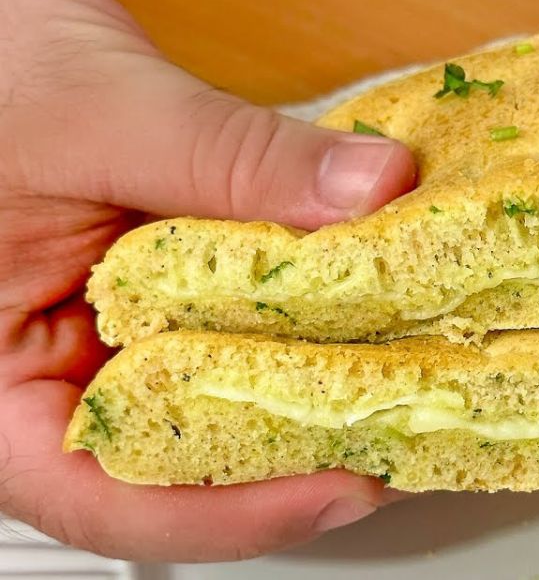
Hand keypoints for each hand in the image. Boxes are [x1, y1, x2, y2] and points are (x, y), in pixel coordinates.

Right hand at [0, 0, 414, 560]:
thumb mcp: (103, 115)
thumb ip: (234, 161)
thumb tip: (373, 191)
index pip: (107, 496)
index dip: (234, 511)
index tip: (345, 481)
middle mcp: (49, 376)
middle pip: (180, 463)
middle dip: (296, 455)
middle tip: (402, 430)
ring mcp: (105, 338)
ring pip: (217, 400)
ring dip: (309, 392)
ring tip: (400, 385)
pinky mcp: (155, 295)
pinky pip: (234, 330)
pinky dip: (300, 325)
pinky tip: (366, 316)